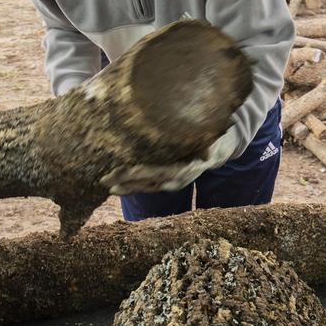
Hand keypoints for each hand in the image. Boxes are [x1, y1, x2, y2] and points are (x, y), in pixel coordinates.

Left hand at [101, 127, 239, 194]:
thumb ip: (209, 146)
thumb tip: (208, 153)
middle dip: (127, 181)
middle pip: (149, 181)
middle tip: (105, 180)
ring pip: (147, 186)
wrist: (220, 149)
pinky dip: (133, 186)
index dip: (142, 173)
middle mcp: (178, 178)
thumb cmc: (214, 138)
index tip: (126, 171)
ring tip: (108, 187)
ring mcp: (173, 181)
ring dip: (128, 187)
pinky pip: (149, 185)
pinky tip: (118, 186)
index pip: (161, 171)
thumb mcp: (214, 140)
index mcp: (187, 169)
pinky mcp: (167, 180)